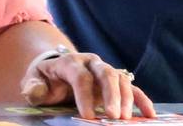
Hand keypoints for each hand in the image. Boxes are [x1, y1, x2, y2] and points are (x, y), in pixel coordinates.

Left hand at [20, 51, 155, 118]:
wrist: (54, 71)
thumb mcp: (33, 80)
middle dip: (111, 95)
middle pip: (105, 73)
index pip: (79, 76)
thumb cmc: (44, 79)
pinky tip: (149, 114)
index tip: (86, 116)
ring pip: (120, 79)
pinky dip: (142, 99)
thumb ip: (33, 86)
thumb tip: (37, 90)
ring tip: (125, 119)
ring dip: (126, 99)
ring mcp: (104, 70)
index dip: (83, 95)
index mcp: (69, 62)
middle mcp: (90, 63)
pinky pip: (132, 87)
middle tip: (113, 116)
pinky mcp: (115, 82)